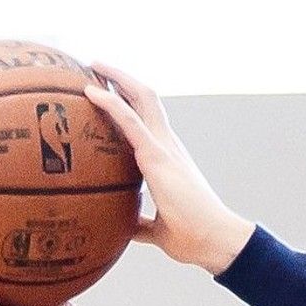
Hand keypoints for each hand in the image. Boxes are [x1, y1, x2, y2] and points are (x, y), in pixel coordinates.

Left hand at [83, 63, 255, 274]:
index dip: (130, 101)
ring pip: (141, 99)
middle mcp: (169, 146)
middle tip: (95, 67)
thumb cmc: (192, 237)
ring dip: (116, 79)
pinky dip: (111, 104)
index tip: (106, 90)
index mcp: (169, 158)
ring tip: (92, 65)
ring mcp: (165, 148)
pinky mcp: (158, 157)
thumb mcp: (158, 229)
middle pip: (146, 99)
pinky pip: (131, 122)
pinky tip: (92, 93)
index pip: (149, 119)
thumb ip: (142, 224)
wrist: (214, 241)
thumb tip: (126, 227)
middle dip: (122, 79)